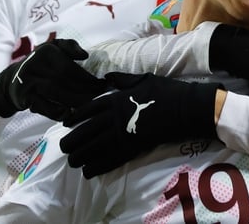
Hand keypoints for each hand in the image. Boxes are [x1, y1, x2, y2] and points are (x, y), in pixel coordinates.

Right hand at [0, 39, 107, 119]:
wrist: (12, 80)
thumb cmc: (41, 64)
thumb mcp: (53, 48)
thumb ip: (70, 46)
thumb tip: (85, 55)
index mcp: (47, 51)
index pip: (71, 67)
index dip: (88, 78)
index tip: (101, 85)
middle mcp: (36, 64)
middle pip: (66, 80)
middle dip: (85, 90)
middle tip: (100, 97)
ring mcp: (29, 81)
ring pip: (57, 92)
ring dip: (75, 101)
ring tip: (90, 105)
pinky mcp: (24, 96)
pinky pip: (44, 106)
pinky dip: (58, 111)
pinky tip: (70, 114)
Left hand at [60, 72, 220, 177]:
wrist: (185, 109)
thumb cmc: (165, 91)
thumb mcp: (142, 79)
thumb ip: (122, 79)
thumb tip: (107, 76)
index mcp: (115, 99)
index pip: (88, 109)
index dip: (75, 117)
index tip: (65, 123)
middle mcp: (115, 118)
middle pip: (86, 131)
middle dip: (72, 140)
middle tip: (63, 147)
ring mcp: (123, 135)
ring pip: (94, 148)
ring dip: (80, 156)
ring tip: (72, 161)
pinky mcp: (133, 149)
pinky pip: (110, 160)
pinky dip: (97, 167)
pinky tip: (88, 171)